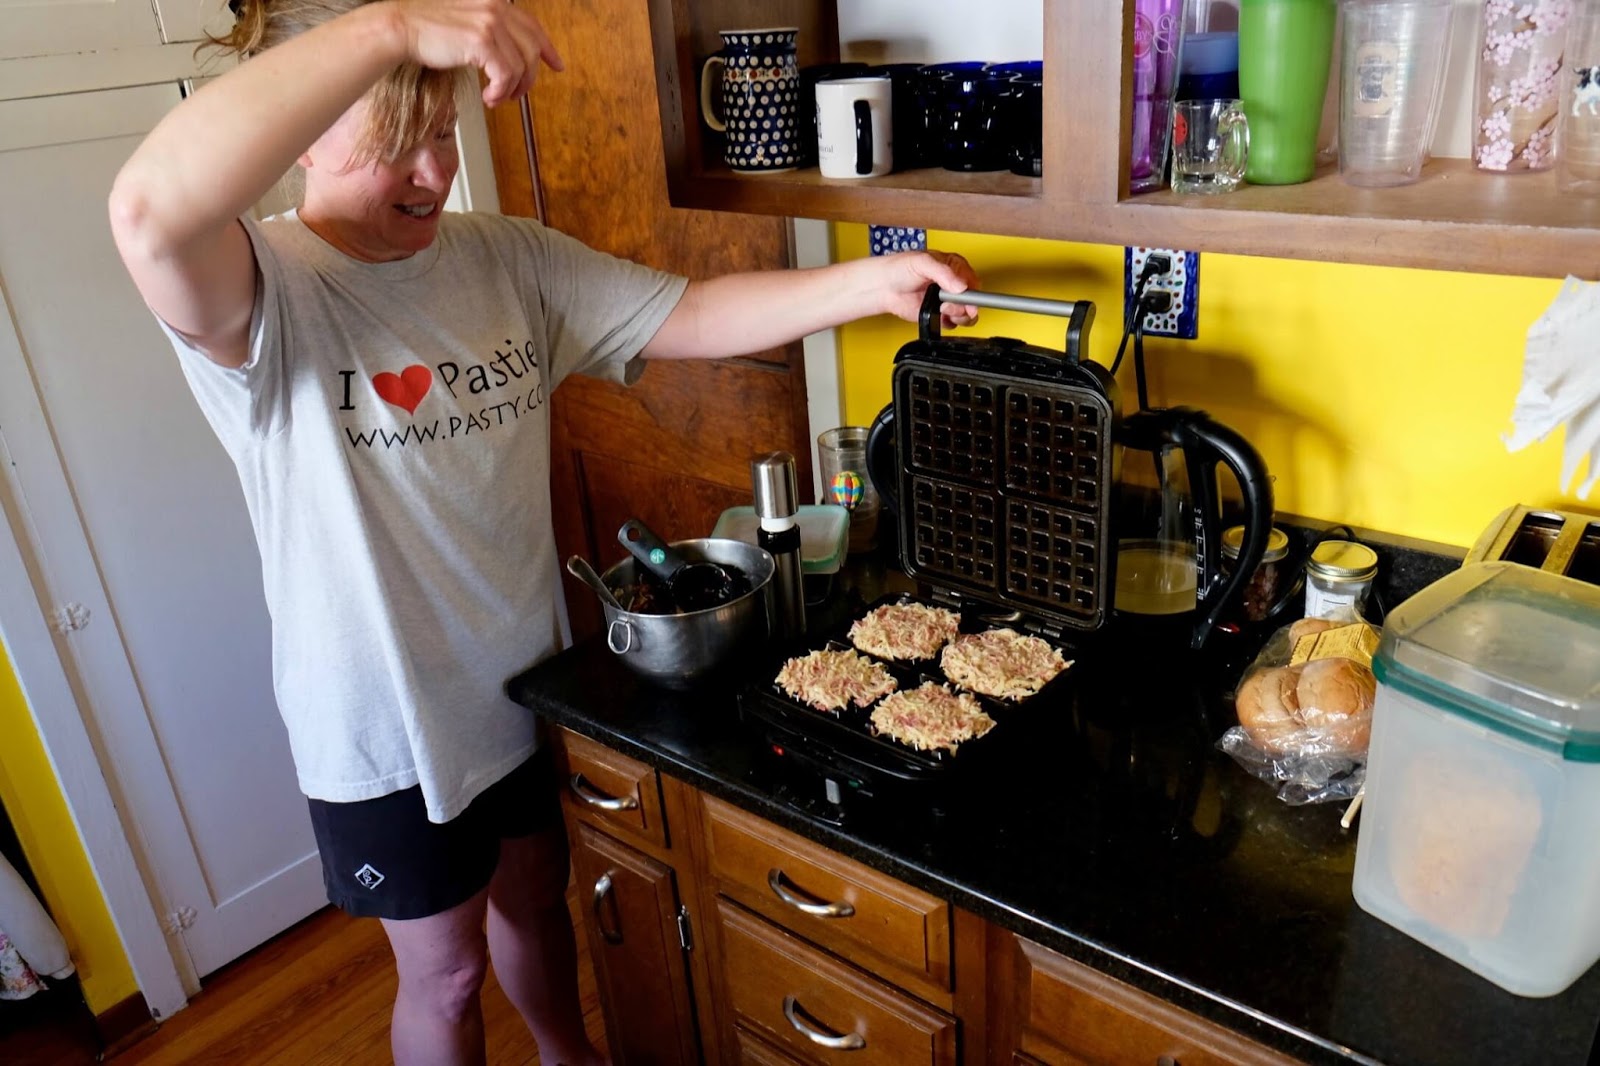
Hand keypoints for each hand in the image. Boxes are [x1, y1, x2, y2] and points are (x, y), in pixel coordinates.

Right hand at [389, 0, 563, 107]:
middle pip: (532, 49)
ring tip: (496, 98)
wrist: (403, 29)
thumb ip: (492, 33)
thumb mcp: (468, 25)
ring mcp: (490, 22)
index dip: (548, 49)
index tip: (557, 65)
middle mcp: (496, 7)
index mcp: (494, 2)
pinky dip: (500, 92)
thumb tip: (512, 58)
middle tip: (516, 95)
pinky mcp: (482, 40)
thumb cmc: (429, 31)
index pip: (532, 26)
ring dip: (511, 90)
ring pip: (521, 66)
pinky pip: (506, 75)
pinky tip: (489, 97)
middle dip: (529, 78)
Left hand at [875, 250, 980, 329]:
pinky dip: (949, 322)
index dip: (973, 291)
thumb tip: (961, 286)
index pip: (973, 280)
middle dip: (963, 305)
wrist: (883, 287)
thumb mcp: (922, 262)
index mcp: (954, 266)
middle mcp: (953, 284)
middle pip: (972, 300)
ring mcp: (947, 300)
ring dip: (958, 315)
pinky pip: (953, 323)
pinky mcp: (939, 314)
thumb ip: (943, 273)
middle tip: (947, 304)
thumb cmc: (899, 268)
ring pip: (966, 313)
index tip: (966, 298)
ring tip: (942, 308)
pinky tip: (938, 315)